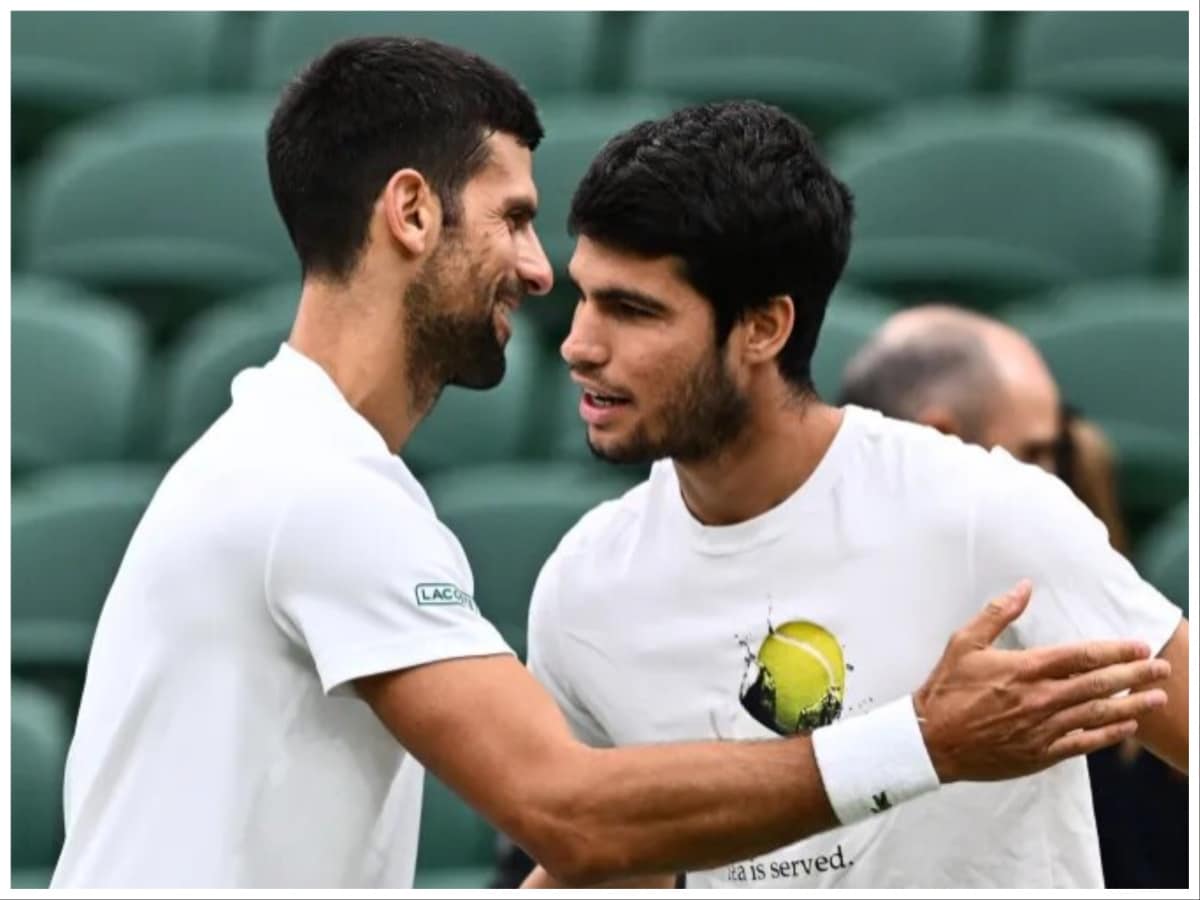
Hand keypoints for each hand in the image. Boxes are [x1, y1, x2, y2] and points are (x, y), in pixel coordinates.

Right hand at [914, 579, 1169, 782]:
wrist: (931, 740)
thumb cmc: (946, 689)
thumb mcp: (964, 642)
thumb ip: (997, 613)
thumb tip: (1024, 586)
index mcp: (1023, 669)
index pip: (1080, 656)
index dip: (1113, 650)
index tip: (1137, 645)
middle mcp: (1039, 699)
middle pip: (1098, 684)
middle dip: (1135, 675)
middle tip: (1162, 669)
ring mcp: (1041, 729)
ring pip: (1096, 714)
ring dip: (1131, 704)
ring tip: (1156, 697)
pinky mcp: (1039, 753)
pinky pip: (1082, 743)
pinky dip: (1107, 734)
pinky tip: (1125, 726)